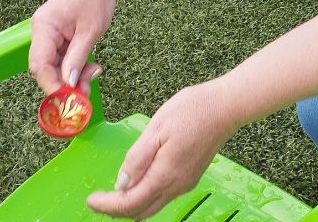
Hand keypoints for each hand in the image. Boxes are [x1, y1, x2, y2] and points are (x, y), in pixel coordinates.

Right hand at [29, 0, 116, 96]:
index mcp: (44, 26)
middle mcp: (41, 32)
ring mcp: (49, 35)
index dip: (51, 84)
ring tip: (94, 72)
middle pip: (45, 68)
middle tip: (85, 90)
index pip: (40, 63)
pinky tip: (90, 66)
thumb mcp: (91, 30)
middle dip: (64, 82)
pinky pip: (62, 59)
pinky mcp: (57, 38)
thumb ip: (78, 58)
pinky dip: (75, 66)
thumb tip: (68, 84)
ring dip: (73, 75)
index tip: (68, 99)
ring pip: (54, 66)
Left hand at [86, 83, 238, 219]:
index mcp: (165, 175)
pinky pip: (163, 195)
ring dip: (132, 204)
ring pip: (152, 205)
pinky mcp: (191, 175)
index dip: (107, 206)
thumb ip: (137, 158)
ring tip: (114, 192)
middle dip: (117, 210)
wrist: (226, 106)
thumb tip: (121, 183)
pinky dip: (145, 195)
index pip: (130, 204)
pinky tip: (138, 181)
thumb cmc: (193, 111)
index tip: (91, 201)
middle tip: (99, 200)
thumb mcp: (156, 128)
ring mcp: (185, 182)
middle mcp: (176, 185)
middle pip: (141, 211)